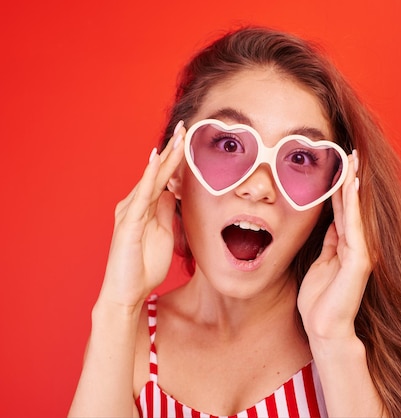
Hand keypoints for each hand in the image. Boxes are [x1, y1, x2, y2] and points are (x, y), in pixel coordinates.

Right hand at [97, 122, 185, 309]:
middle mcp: (135, 204)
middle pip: (157, 172)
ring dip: (163, 159)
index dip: (175, 158)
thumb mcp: (164, 234)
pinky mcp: (128, 223)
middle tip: (184, 127)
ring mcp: (130, 212)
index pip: (163, 177)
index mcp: (145, 207)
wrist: (127, 292)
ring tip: (176, 138)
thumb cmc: (144, 266)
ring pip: (151, 179)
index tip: (188, 139)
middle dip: (171, 150)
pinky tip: (155, 163)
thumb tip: (172, 193)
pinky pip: (140, 197)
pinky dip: (148, 179)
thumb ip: (165, 212)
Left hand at [297, 151, 372, 341]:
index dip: (341, 186)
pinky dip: (351, 204)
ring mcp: (362, 251)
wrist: (324, 328)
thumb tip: (330, 221)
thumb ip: (329, 242)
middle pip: (353, 205)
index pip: (344, 209)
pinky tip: (351, 185)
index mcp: (347, 245)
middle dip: (351, 178)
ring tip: (352, 159)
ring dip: (353, 184)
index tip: (339, 164)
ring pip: (356, 211)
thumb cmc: (320, 300)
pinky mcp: (360, 259)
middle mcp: (359, 245)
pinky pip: (354, 226)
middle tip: (350, 151)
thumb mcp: (320, 262)